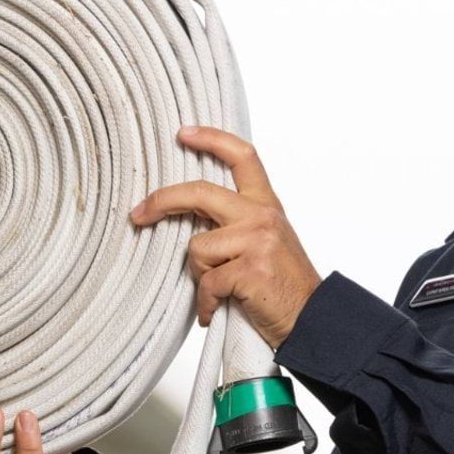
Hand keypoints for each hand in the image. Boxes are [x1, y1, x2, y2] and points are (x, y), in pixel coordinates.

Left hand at [130, 126, 321, 347]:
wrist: (314, 320)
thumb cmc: (284, 286)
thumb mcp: (268, 241)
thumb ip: (237, 223)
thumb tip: (190, 218)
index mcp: (266, 205)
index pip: (242, 157)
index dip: (212, 139)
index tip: (184, 133)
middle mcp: (262, 216)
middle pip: (200, 193)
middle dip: (162, 201)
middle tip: (139, 214)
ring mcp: (257, 241)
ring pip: (198, 247)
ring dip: (201, 275)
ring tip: (220, 292)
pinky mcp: (250, 270)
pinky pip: (207, 283)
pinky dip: (206, 303)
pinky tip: (217, 311)